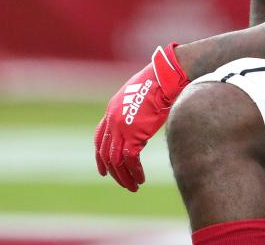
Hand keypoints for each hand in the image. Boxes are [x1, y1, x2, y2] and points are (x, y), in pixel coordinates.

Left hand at [94, 43, 189, 191]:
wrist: (165, 78)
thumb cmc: (160, 81)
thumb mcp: (141, 95)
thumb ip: (136, 109)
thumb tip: (144, 117)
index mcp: (112, 110)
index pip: (100, 138)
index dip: (100, 156)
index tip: (103, 171)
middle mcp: (112, 120)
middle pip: (106, 153)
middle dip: (113, 172)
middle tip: (122, 183)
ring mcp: (121, 128)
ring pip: (116, 160)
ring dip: (124, 176)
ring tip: (133, 187)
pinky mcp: (133, 134)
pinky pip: (130, 160)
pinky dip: (134, 172)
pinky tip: (141, 179)